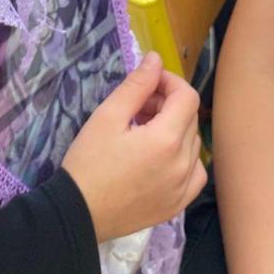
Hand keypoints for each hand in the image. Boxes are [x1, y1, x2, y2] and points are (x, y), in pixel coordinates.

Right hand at [62, 52, 205, 241]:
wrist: (78, 214)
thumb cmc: (88, 163)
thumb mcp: (107, 117)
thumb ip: (137, 85)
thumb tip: (156, 59)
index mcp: (167, 139)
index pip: (187, 96)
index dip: (170, 82)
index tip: (148, 83)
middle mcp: (183, 164)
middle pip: (190, 118)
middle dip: (168, 104)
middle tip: (138, 108)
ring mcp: (183, 187)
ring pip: (193, 143)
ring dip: (175, 129)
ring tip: (144, 132)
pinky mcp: (178, 204)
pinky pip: (195, 172)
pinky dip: (185, 159)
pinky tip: (162, 158)